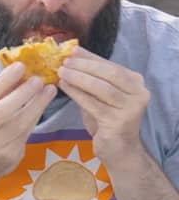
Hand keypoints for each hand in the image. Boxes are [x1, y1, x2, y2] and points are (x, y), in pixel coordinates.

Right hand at [0, 62, 56, 176]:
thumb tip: (18, 73)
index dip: (5, 80)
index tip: (21, 66)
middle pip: (4, 110)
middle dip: (24, 93)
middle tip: (39, 79)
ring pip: (19, 123)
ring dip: (37, 104)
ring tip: (48, 90)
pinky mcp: (10, 156)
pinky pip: (26, 133)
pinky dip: (36, 117)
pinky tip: (43, 105)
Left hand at [58, 47, 149, 163]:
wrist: (119, 149)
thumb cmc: (107, 119)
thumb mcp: (100, 94)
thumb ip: (91, 76)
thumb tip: (72, 53)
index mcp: (135, 83)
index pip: (111, 65)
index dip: (90, 57)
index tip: (71, 50)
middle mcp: (139, 94)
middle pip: (109, 73)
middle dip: (84, 66)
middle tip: (63, 62)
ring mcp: (131, 108)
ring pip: (101, 88)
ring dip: (78, 78)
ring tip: (60, 72)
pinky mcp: (118, 122)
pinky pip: (93, 104)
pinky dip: (76, 93)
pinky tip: (64, 86)